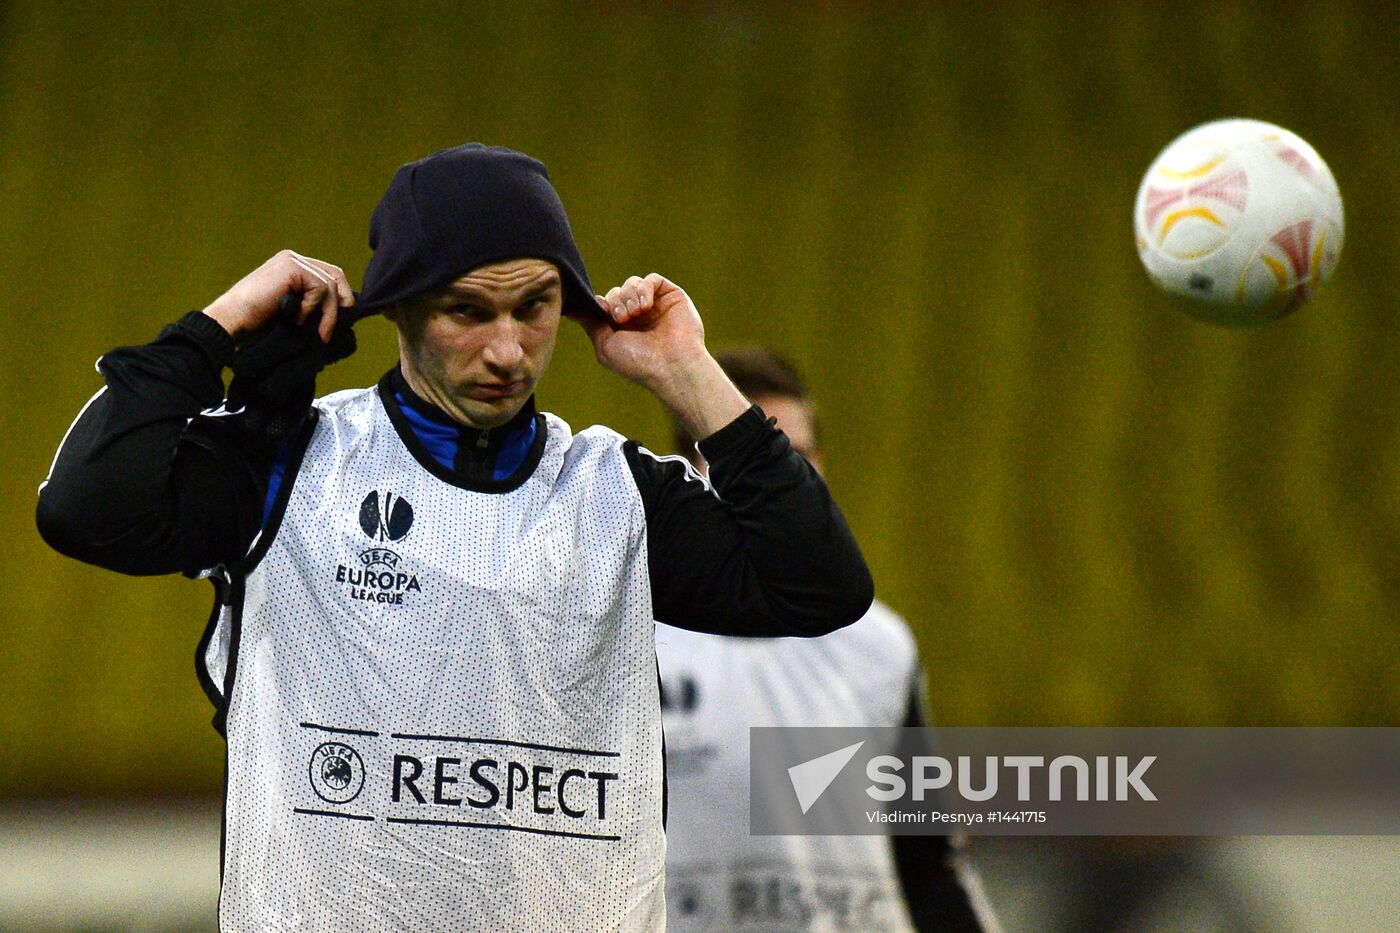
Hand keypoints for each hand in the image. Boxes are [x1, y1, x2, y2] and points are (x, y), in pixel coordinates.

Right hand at [202, 250, 353, 342]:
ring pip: (330, 285)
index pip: (330, 277)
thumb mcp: (294, 311)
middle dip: (341, 304)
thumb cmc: (258, 323)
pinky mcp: (292, 267)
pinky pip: (320, 289)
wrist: (232, 321)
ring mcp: (292, 260)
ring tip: (317, 334)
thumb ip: (314, 305)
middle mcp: (294, 259)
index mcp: (293, 267)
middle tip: (333, 330)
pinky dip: (313, 309)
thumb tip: (346, 312)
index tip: (337, 326)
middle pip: (336, 276)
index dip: (340, 300)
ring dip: (328, 314)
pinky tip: (296, 320)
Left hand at [575, 273, 747, 439]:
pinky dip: (644, 289)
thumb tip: (571, 309)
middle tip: (622, 319)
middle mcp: (640, 316)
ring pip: (632, 283)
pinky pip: (652, 279)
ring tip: (636, 313)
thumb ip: (590, 323)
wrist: (671, 366)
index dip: (602, 305)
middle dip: (616, 302)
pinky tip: (646, 306)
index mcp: (624, 328)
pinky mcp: (672, 296)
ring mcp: (656, 305)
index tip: (604, 313)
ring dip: (629, 296)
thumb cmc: (638, 361)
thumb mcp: (605, 344)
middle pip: (617, 292)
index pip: (606, 303)